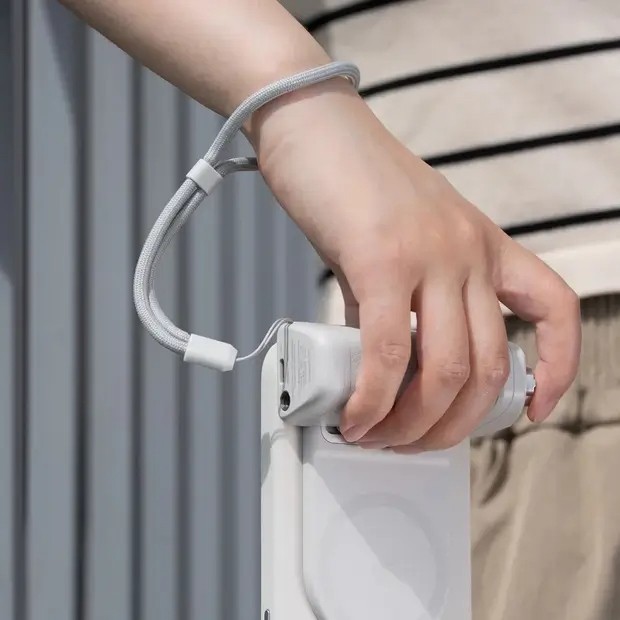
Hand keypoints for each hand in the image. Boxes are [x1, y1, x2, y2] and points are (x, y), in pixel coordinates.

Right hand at [248, 77, 580, 450]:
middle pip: (488, 366)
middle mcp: (467, 250)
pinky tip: (355, 415)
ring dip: (413, 423)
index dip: (558, 367)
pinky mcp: (380, 260)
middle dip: (451, 426)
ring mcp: (430, 254)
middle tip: (411, 443)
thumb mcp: (402, 241)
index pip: (553, 307)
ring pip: (447, 370)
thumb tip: (387, 363)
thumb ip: (406, 299)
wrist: (314, 127)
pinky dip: (373, 400)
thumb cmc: (354, 180)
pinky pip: (389, 353)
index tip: (534, 407)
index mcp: (483, 242)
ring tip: (378, 436)